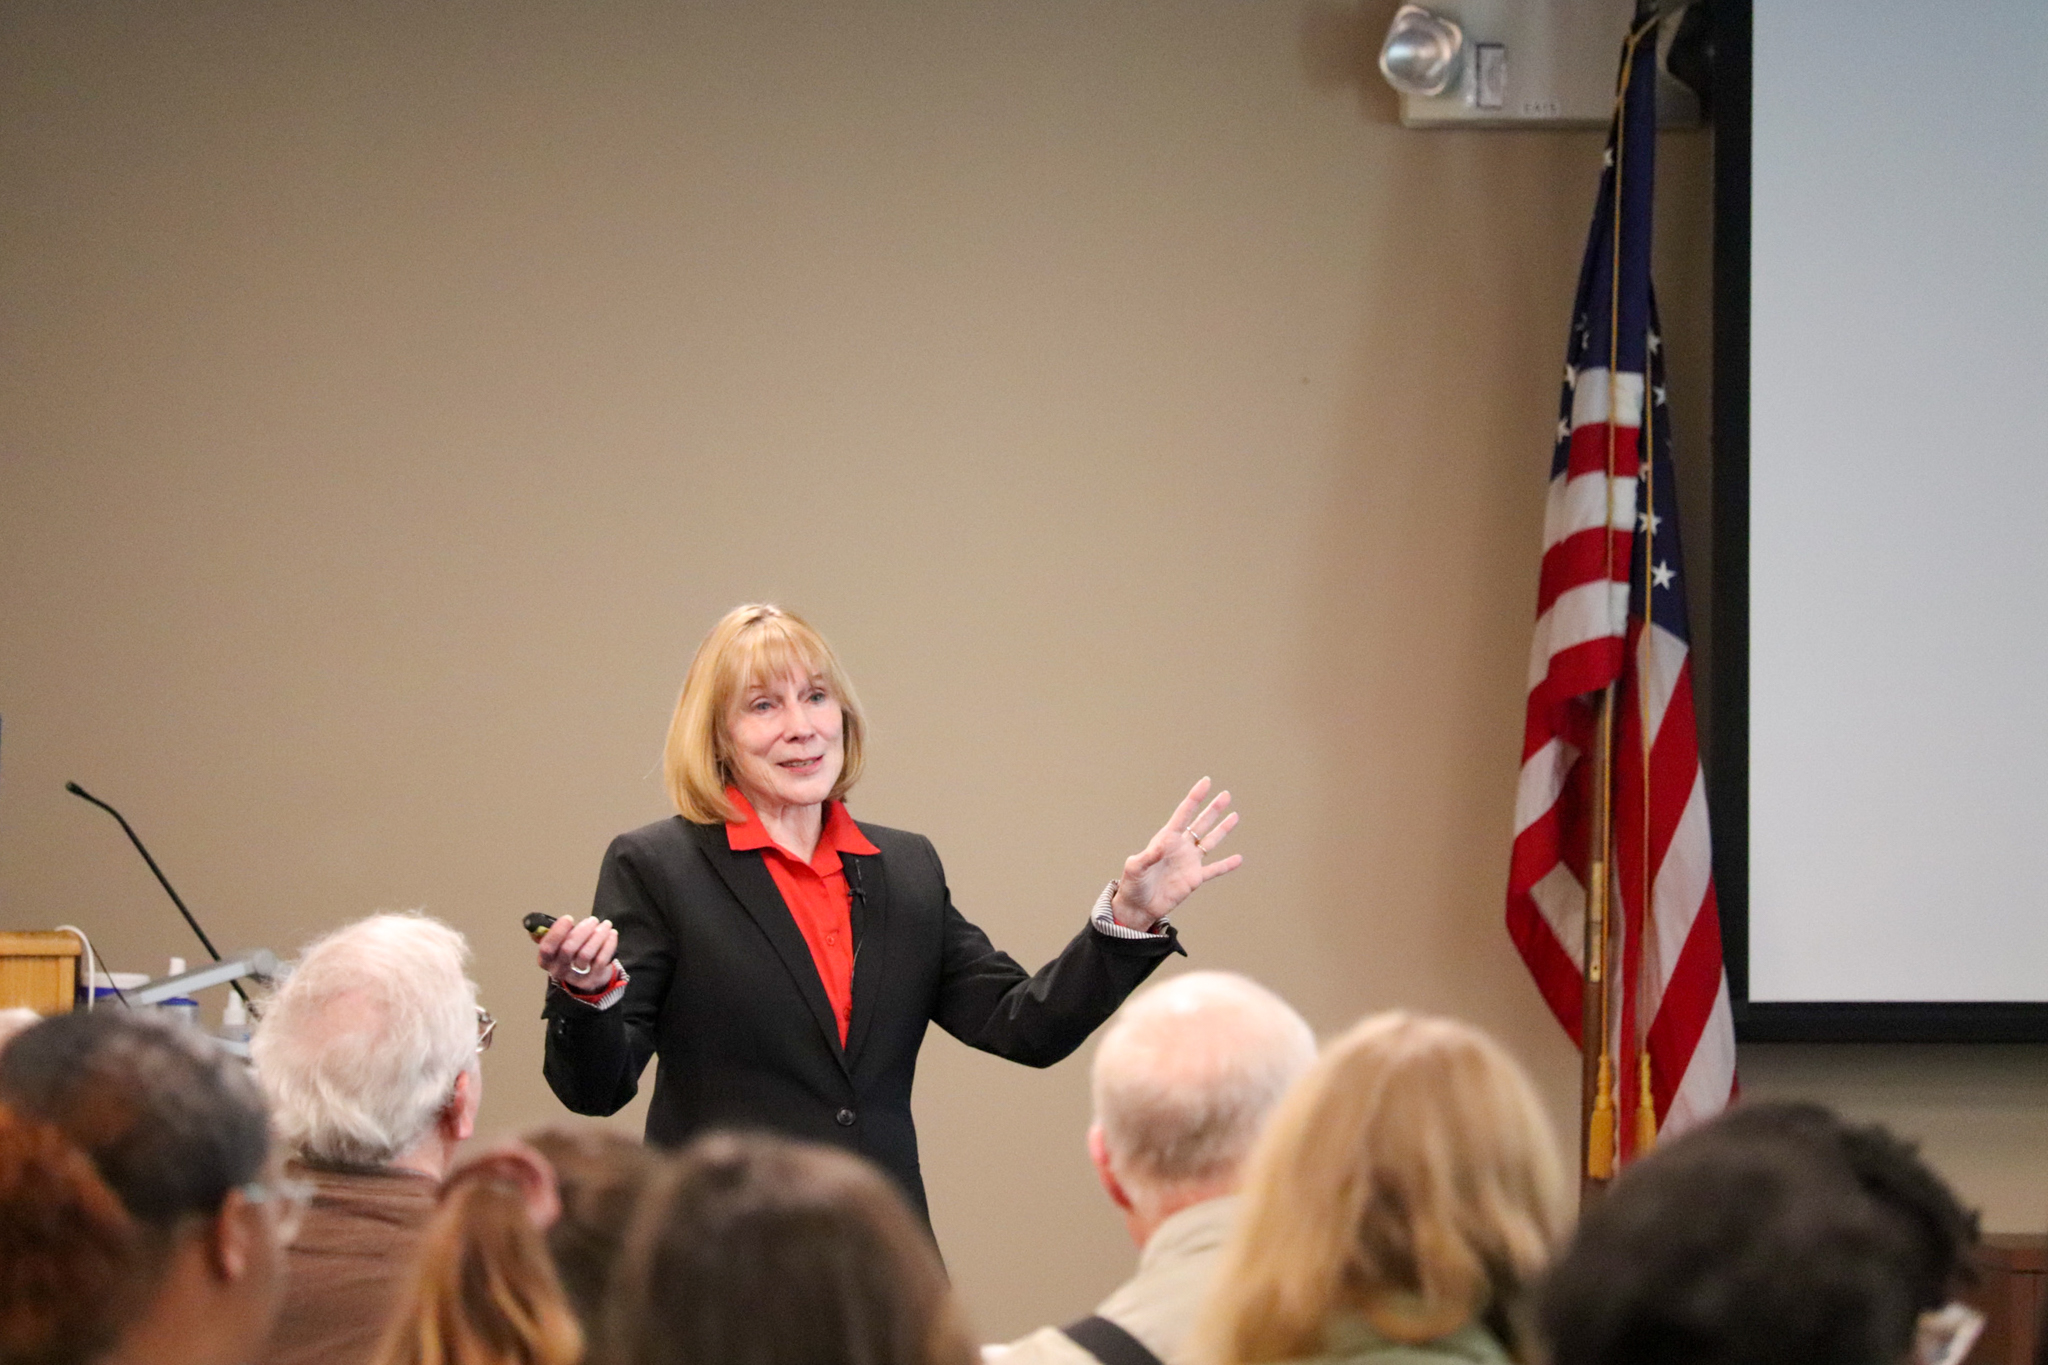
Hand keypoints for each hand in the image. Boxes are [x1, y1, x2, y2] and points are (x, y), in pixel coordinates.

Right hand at [537, 915, 618, 991]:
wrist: (586, 975)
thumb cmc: (571, 952)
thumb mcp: (558, 943)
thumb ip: (549, 932)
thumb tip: (536, 922)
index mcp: (545, 960)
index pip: (547, 947)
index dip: (557, 932)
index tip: (569, 918)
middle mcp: (557, 971)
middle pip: (568, 949)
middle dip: (582, 931)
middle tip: (593, 920)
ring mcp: (575, 977)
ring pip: (586, 954)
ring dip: (597, 935)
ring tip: (605, 924)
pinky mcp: (592, 979)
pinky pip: (601, 960)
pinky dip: (608, 944)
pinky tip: (611, 934)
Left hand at [1110, 777, 1241, 930]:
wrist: (1138, 906)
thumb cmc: (1132, 884)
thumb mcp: (1136, 868)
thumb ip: (1148, 856)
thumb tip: (1162, 845)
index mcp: (1166, 839)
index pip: (1184, 814)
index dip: (1195, 797)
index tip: (1206, 782)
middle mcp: (1180, 847)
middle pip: (1200, 823)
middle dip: (1213, 809)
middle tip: (1226, 795)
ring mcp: (1188, 862)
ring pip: (1209, 841)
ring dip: (1222, 829)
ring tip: (1235, 815)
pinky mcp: (1194, 879)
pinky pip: (1214, 870)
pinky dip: (1226, 865)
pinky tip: (1238, 859)